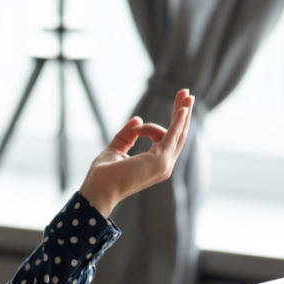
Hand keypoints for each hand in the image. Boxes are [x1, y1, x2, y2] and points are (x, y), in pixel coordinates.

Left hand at [78, 89, 194, 217]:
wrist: (97, 190)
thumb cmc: (103, 175)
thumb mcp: (115, 149)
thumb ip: (126, 136)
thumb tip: (137, 119)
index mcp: (154, 164)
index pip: (164, 140)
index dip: (152, 127)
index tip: (136, 128)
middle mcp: (163, 166)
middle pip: (177, 135)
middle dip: (181, 113)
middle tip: (186, 93)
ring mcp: (164, 164)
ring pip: (178, 133)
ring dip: (182, 112)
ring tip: (186, 94)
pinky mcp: (161, 160)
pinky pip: (172, 136)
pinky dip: (178, 122)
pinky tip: (182, 109)